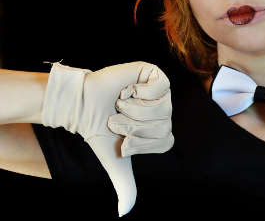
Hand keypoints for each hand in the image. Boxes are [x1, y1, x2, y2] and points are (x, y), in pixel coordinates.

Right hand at [42, 61, 171, 216]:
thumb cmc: (100, 132)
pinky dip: (138, 91)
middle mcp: (165, 112)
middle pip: (163, 125)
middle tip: (116, 118)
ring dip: (132, 109)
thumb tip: (124, 213)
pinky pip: (160, 87)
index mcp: (161, 131)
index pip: (165, 142)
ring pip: (161, 108)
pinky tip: (127, 90)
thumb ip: (125, 185)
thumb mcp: (115, 161)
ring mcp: (162, 93)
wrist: (82, 106)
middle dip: (132, 126)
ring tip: (120, 104)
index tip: (122, 140)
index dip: (140, 142)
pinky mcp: (155, 74)